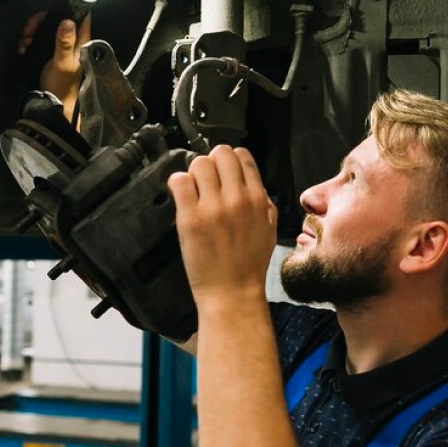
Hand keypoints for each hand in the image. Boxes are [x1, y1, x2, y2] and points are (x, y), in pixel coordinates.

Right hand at [17, 11, 91, 120]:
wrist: (52, 104)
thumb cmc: (60, 85)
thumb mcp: (62, 63)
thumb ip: (65, 43)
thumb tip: (68, 20)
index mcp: (81, 43)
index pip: (81, 18)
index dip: (67, 9)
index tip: (49, 12)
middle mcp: (72, 43)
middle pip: (58, 21)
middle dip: (40, 22)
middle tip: (28, 31)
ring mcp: (61, 49)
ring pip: (46, 31)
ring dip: (33, 33)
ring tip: (24, 43)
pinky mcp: (50, 55)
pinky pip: (40, 42)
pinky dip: (30, 43)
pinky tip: (23, 49)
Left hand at [168, 145, 276, 307]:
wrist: (232, 293)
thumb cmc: (248, 265)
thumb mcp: (269, 229)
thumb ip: (263, 202)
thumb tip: (252, 183)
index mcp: (257, 199)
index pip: (242, 156)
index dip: (230, 161)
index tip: (222, 172)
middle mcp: (236, 199)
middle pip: (220, 153)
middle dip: (212, 163)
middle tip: (206, 180)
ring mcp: (213, 207)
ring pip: (199, 163)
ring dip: (194, 173)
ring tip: (194, 190)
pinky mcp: (190, 218)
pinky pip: (180, 182)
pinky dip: (178, 183)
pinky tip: (181, 196)